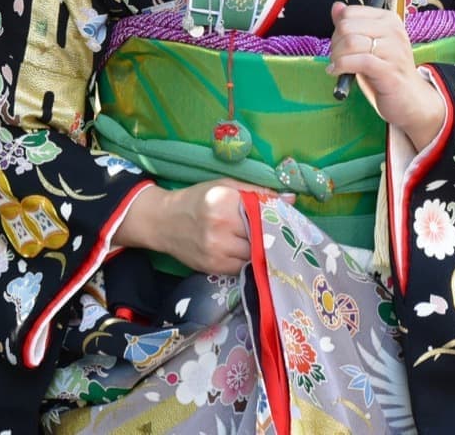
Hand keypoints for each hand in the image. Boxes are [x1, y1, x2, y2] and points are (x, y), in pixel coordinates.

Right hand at [113, 180, 281, 275]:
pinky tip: (251, 253)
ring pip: (255, 255)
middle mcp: (221, 226)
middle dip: (273, 236)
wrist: (164, 222)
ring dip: (263, 251)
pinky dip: (250, 261)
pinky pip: (243, 267)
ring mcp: (217, 250)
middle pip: (261, 235)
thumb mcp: (225, 186)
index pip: (264, 213)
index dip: (279, 218)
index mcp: (225, 201)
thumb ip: (258, 192)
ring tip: (269, 245)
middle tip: (286, 236)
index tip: (291, 222)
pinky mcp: (214, 267)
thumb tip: (291, 199)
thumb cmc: (197, 199)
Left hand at [329, 1, 446, 153]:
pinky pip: (358, 61)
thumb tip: (336, 7)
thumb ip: (352, 26)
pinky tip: (337, 72)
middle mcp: (393, 31)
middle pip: (347, 27)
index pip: (350, 12)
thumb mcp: (368, 45)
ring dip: (336, 57)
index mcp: (388, 19)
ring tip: (337, 66)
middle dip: (334, 44)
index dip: (337, 28)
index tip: (339, 44)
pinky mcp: (389, 70)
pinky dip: (341, 66)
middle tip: (337, 58)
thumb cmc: (387, 72)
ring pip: (350, 43)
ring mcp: (393, 50)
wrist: (411, 100)